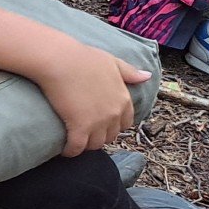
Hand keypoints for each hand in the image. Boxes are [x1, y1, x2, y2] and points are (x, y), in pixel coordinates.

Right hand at [36, 45, 151, 157]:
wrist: (61, 61)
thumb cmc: (84, 58)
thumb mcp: (113, 63)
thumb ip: (130, 73)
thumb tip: (147, 76)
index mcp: (123, 99)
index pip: (125, 123)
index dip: (113, 126)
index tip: (101, 124)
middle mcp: (114, 114)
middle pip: (110, 136)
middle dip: (100, 136)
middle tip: (85, 133)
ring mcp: (97, 122)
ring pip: (95, 144)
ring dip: (86, 145)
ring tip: (75, 141)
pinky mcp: (78, 127)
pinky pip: (77, 147)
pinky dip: (71, 151)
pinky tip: (65, 150)